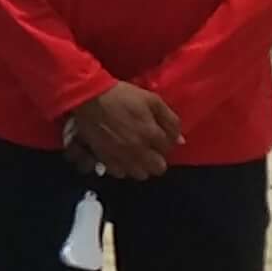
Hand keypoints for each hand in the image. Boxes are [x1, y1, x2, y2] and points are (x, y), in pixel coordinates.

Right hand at [62, 82, 181, 180]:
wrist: (90, 99)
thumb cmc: (123, 96)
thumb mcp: (152, 100)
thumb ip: (170, 120)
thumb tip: (180, 140)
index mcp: (151, 133)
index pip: (169, 148)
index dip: (166, 142)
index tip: (160, 136)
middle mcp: (138, 149)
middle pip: (158, 168)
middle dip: (158, 159)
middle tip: (151, 149)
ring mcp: (121, 156)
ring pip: (140, 174)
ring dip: (142, 166)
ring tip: (137, 156)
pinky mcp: (105, 159)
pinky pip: (120, 174)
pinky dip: (124, 168)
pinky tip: (122, 158)